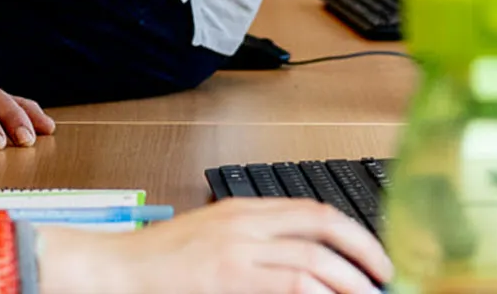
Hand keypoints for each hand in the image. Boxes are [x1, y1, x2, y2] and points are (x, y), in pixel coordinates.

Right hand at [105, 198, 390, 293]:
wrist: (111, 270)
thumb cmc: (154, 265)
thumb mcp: (209, 241)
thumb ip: (251, 246)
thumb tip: (301, 268)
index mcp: (241, 210)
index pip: (313, 210)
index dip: (354, 233)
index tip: (375, 258)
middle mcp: (244, 224)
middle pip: (324, 229)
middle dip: (365, 256)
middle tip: (385, 281)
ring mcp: (236, 251)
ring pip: (314, 261)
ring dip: (350, 283)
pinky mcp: (228, 278)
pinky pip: (291, 284)